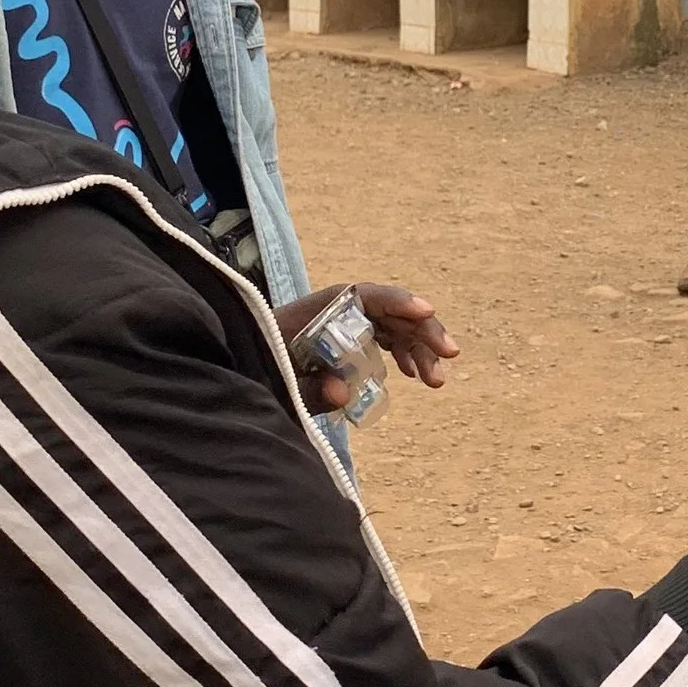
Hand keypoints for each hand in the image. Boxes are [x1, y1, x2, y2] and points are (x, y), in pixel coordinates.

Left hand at [271, 285, 458, 413]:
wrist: (238, 360)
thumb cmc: (255, 361)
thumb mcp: (277, 377)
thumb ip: (309, 387)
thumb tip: (343, 391)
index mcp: (321, 308)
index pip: (367, 295)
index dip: (398, 301)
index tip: (426, 311)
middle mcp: (339, 310)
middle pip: (390, 312)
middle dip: (423, 332)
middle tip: (449, 356)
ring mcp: (346, 325)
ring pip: (393, 329)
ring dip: (419, 350)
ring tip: (436, 381)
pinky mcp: (348, 341)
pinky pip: (384, 340)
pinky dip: (402, 354)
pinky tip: (414, 374)